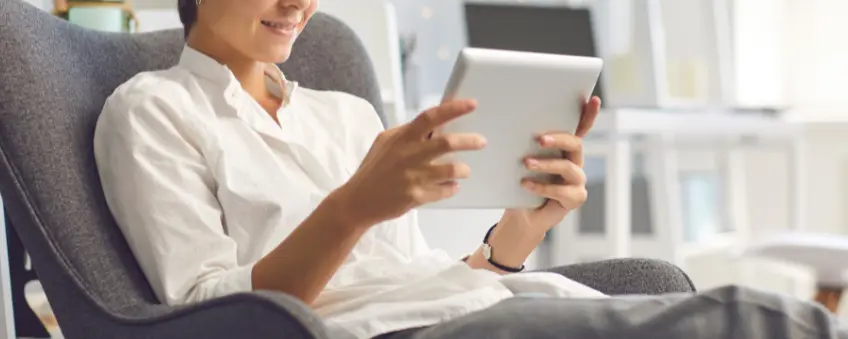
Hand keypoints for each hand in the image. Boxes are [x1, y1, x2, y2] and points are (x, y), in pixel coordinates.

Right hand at [333, 99, 485, 227]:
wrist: (357, 201)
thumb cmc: (374, 169)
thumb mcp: (385, 143)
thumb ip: (407, 133)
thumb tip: (435, 125)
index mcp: (402, 138)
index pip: (430, 117)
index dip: (452, 108)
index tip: (472, 104)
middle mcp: (408, 155)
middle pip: (446, 142)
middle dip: (469, 140)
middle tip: (481, 141)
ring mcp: (412, 177)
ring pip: (451, 169)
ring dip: (463, 169)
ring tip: (465, 170)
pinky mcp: (416, 197)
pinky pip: (445, 190)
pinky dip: (451, 188)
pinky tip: (451, 186)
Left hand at [500, 96, 601, 234]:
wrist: (522, 214)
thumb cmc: (521, 182)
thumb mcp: (521, 160)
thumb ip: (524, 145)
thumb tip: (509, 124)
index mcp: (564, 149)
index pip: (580, 128)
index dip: (589, 115)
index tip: (593, 100)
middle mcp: (574, 162)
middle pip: (575, 144)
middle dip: (558, 139)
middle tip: (539, 139)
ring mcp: (577, 180)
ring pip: (567, 167)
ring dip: (546, 165)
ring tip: (526, 164)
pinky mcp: (575, 198)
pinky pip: (562, 191)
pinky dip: (542, 187)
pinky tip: (526, 185)